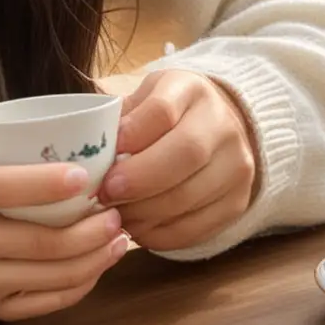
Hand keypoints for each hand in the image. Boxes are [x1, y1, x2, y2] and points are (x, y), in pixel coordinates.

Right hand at [0, 124, 129, 320]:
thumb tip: (44, 128)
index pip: (7, 189)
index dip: (51, 184)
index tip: (87, 175)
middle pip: (39, 241)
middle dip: (89, 229)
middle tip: (116, 211)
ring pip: (49, 276)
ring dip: (93, 259)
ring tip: (119, 238)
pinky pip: (41, 303)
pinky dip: (75, 287)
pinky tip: (95, 267)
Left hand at [96, 69, 258, 251]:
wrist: (222, 125)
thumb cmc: (167, 111)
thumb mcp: (144, 97)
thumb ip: (120, 117)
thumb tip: (86, 148)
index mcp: (190, 90)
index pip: (163, 110)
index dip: (132, 134)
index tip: (105, 154)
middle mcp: (222, 125)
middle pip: (185, 154)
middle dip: (139, 180)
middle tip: (105, 194)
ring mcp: (236, 166)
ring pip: (191, 196)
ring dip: (145, 213)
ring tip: (116, 215)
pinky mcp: (238, 202)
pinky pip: (199, 227)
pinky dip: (163, 234)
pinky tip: (139, 230)